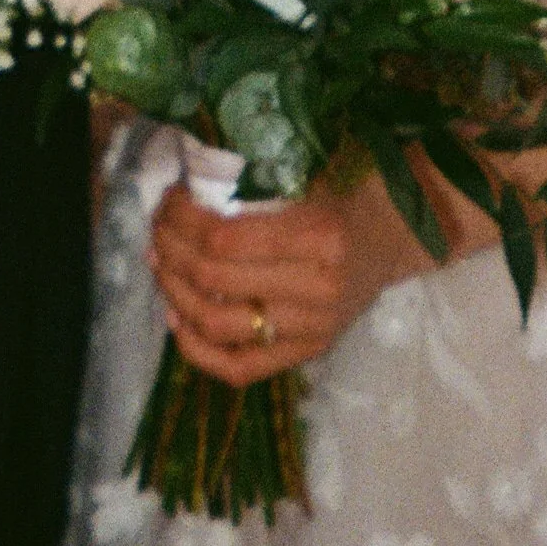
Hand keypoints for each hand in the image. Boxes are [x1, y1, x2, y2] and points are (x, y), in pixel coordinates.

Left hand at [150, 165, 484, 387]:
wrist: (391, 238)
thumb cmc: (343, 195)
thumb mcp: (306, 177)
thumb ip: (254, 186)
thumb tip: (182, 187)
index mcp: (318, 235)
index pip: (226, 240)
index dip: (183, 221)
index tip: (168, 200)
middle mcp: (316, 289)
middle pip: (215, 281)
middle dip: (171, 250)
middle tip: (155, 228)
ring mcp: (312, 329)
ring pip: (219, 325)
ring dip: (174, 293)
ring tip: (158, 264)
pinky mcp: (306, 355)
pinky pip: (240, 368)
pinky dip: (197, 351)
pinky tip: (176, 318)